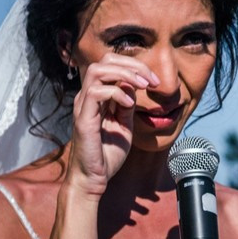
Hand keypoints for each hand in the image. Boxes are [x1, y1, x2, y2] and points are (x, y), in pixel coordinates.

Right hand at [67, 57, 156, 194]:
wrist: (94, 178)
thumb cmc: (107, 154)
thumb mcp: (124, 125)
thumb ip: (127, 105)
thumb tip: (133, 86)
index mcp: (97, 97)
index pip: (112, 65)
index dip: (135, 67)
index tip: (154, 81)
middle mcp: (87, 97)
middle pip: (104, 60)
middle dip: (131, 64)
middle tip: (151, 80)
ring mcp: (83, 105)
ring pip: (98, 70)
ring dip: (125, 73)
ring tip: (142, 86)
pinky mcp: (83, 118)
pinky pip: (96, 92)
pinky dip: (116, 93)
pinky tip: (129, 104)